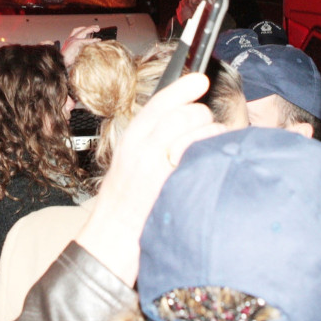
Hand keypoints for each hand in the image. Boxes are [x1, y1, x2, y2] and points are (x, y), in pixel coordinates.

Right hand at [61, 25, 99, 66]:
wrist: (61, 63)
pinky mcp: (75, 43)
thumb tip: (86, 49)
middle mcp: (70, 39)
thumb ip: (78, 49)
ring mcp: (72, 40)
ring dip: (91, 29)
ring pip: (84, 31)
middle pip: (81, 29)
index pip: (76, 31)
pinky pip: (86, 40)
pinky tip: (97, 40)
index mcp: (69, 40)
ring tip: (97, 29)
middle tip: (96, 27)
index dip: (83, 28)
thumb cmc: (66, 60)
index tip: (90, 28)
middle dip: (89, 27)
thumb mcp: (73, 53)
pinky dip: (92, 40)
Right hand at [74, 73, 223, 283]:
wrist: (109, 241)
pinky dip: (209, 156)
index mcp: (132, 139)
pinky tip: (206, 168)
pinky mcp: (167, 181)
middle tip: (205, 132)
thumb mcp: (132, 165)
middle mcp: (141, 147)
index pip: (160, 102)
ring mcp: (154, 164)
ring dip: (210, 138)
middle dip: (202, 119)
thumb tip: (183, 122)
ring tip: (206, 155)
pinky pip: (199, 155)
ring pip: (197, 130)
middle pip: (185, 113)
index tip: (200, 79)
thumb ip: (152, 143)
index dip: (182, 87)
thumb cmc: (124, 207)